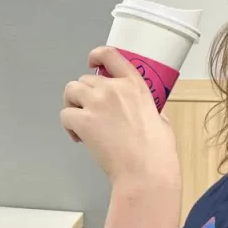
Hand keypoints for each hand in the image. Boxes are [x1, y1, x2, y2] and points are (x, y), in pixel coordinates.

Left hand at [61, 47, 180, 190]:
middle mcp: (113, 88)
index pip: (110, 55)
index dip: (96, 55)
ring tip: (81, 124)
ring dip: (73, 106)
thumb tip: (147, 113)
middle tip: (91, 114)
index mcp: (134, 85)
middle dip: (84, 95)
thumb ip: (149, 109)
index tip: (92, 62)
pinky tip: (80, 138)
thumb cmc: (157, 152)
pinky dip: (69, 126)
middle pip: (85, 79)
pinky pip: (65, 115)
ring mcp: (96, 103)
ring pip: (71, 91)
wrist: (144, 172)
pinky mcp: (83, 120)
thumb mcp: (161, 120)